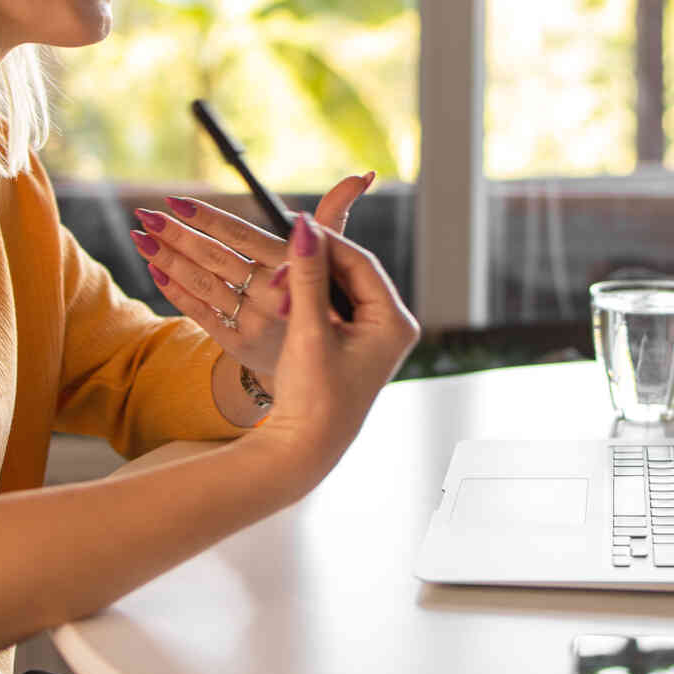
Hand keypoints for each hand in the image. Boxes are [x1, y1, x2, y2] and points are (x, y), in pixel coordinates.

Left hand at [131, 171, 373, 378]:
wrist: (318, 364)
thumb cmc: (321, 297)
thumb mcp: (332, 257)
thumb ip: (334, 216)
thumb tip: (362, 174)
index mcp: (293, 268)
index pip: (242, 237)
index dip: (207, 219)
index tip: (175, 201)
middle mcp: (273, 295)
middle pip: (215, 258)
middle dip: (177, 234)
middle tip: (145, 214)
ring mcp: (254, 322)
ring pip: (203, 284)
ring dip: (167, 259)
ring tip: (140, 236)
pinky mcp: (238, 344)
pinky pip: (200, 313)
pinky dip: (176, 291)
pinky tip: (154, 268)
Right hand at [244, 213, 418, 497]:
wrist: (305, 448)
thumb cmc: (313, 398)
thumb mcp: (309, 332)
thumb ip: (307, 277)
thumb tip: (304, 226)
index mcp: (395, 323)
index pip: (361, 263)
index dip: (326, 242)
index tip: (293, 227)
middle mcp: (392, 326)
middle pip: (352, 272)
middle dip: (314, 264)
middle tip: (280, 262)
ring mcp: (375, 335)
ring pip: (340, 287)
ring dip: (308, 281)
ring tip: (279, 286)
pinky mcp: (355, 343)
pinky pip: (334, 305)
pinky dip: (309, 299)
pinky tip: (286, 300)